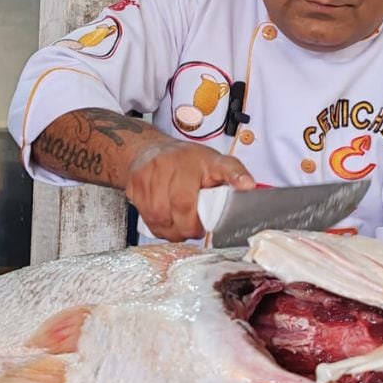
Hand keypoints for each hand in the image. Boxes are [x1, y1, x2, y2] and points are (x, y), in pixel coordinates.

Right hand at [127, 141, 254, 241]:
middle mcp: (169, 163)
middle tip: (196, 229)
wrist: (147, 151)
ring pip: (160, 217)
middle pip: (180, 206)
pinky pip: (146, 218)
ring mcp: (148, 174)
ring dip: (172, 231)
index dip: (228, 181)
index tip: (242, 189)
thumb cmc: (185, 161)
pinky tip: (166, 222)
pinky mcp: (134, 186)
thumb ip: (232, 173)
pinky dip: (158, 228)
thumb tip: (249, 186)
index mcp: (196, 159)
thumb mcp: (213, 161)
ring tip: (181, 227)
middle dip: (189, 227)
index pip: (217, 170)